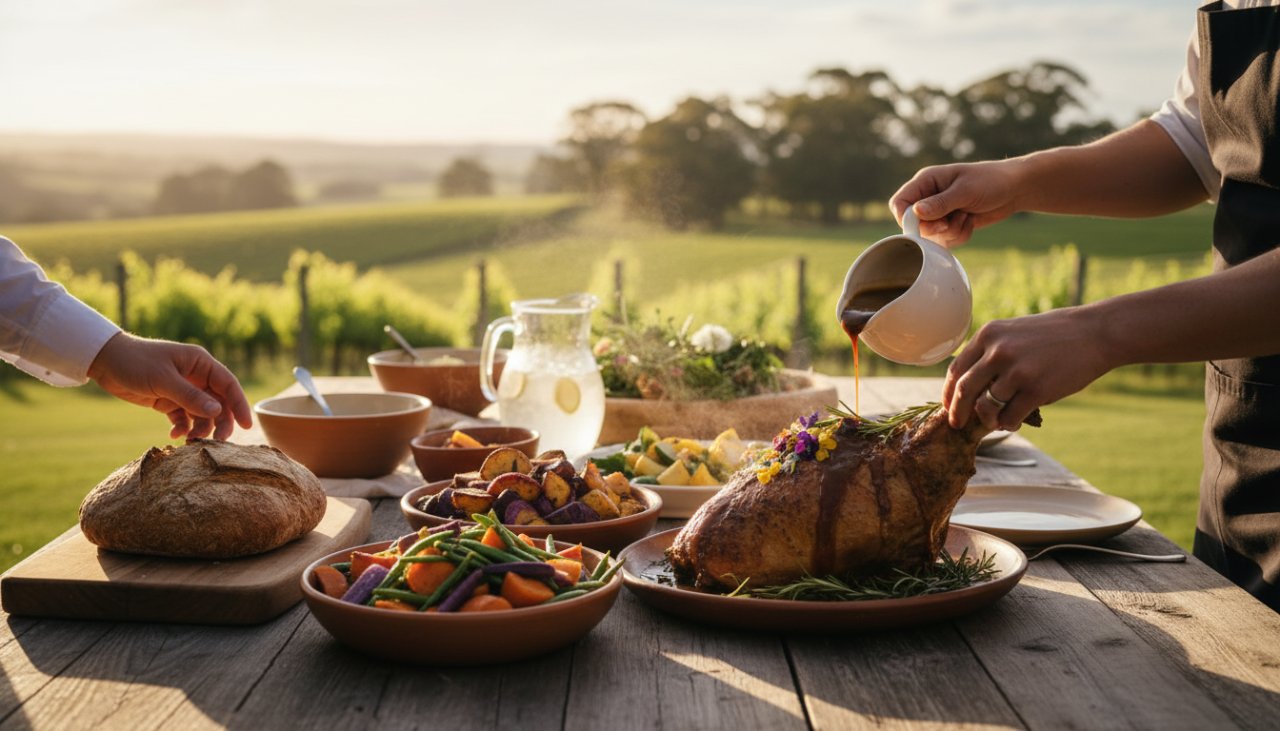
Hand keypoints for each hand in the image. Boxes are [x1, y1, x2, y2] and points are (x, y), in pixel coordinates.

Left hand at [87, 333, 252, 440]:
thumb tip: (218, 412)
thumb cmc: (135, 362)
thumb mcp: (163, 380)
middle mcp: (196, 376)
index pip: (228, 385)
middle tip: (216, 442)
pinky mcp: (168, 401)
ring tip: (188, 441)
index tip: (246, 426)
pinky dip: (182, 428)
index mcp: (200, 363)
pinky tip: (173, 435)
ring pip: (202, 414)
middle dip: (218, 423)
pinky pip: (184, 418)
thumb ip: (190, 397)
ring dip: (199, 429)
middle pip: (218, 403)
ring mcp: (183, 390)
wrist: (104, 361)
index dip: (239, 404)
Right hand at [888, 159, 1023, 246]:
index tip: (921, 225)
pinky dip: (959, 236)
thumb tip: (915, 213)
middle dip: (934, 228)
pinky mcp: (950, 224)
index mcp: (926, 182)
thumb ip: (940, 203)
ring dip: (950, 232)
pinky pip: (946, 240)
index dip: (905, 217)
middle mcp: (928, 197)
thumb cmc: (991, 181)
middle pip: (913, 224)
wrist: (1015, 188)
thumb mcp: (965, 191)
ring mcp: (939, 212)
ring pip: (931, 236)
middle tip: (949, 221)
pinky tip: (970, 221)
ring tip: (966, 217)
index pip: (900, 203)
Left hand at [942, 307, 1114, 430]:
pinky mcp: (1036, 389)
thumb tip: (965, 387)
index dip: (948, 391)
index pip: (955, 369)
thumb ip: (989, 353)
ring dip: (988, 419)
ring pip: (986, 407)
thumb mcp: (1013, 332)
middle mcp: (998, 351)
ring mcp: (1017, 371)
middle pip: (963, 390)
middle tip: (956, 424)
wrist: (1094, 333)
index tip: (947, 405)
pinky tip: (1013, 422)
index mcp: (988, 335)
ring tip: (996, 421)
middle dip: (957, 412)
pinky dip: (1008, 424)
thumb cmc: (1052, 335)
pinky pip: (1010, 417)